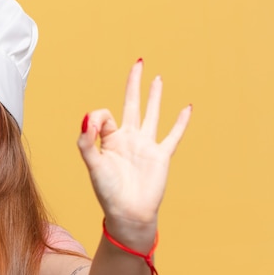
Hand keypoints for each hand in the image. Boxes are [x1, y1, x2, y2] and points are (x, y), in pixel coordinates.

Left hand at [77, 59, 191, 243]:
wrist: (128, 212)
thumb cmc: (107, 191)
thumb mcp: (93, 165)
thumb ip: (87, 142)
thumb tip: (86, 118)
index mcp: (109, 140)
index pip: (104, 116)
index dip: (98, 118)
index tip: (93, 129)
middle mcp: (128, 138)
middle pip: (132, 104)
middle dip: (134, 84)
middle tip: (138, 63)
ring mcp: (145, 145)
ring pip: (152, 114)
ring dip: (155, 96)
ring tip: (157, 78)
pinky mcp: (161, 155)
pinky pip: (172, 135)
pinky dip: (181, 122)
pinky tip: (187, 108)